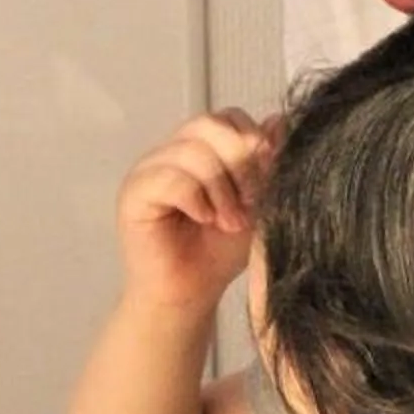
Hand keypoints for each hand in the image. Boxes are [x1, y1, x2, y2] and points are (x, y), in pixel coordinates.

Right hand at [114, 110, 275, 313]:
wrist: (189, 296)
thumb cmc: (219, 253)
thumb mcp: (256, 204)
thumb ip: (266, 165)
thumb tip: (279, 123)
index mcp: (200, 149)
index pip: (227, 117)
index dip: (252, 140)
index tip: (269, 176)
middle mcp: (171, 152)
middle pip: (208, 125)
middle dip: (239, 162)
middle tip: (250, 201)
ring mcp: (149, 170)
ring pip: (191, 151)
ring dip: (220, 187)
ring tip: (229, 222)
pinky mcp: (133, 194)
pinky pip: (169, 178)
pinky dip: (195, 198)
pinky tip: (205, 219)